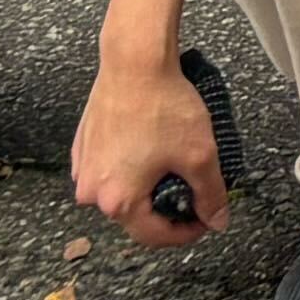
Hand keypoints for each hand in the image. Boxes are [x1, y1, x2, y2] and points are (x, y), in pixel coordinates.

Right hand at [73, 55, 228, 245]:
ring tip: (172, 167)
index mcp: (118, 201)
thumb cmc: (164, 107)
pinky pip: (108, 170)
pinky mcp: (82, 147)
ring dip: (146, 187)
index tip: (205, 219)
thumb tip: (217, 221)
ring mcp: (83, 168)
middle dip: (165, 209)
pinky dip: (128, 167)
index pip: (154, 236)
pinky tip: (149, 149)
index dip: (186, 233)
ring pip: (120, 191)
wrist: (134, 63)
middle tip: (192, 192)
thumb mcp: (200, 155)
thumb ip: (210, 194)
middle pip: (134, 216)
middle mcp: (91, 191)